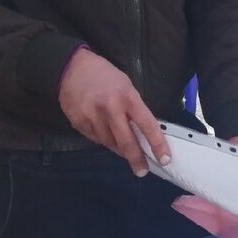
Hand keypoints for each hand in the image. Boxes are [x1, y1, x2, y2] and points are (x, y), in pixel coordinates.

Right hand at [58, 47, 170, 176]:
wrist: (72, 67)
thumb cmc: (105, 75)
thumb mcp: (126, 86)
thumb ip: (133, 108)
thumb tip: (142, 132)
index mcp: (127, 97)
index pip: (147, 125)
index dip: (157, 144)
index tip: (164, 159)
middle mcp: (111, 109)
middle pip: (127, 142)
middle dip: (136, 159)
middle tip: (142, 170)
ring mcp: (93, 117)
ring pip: (110, 144)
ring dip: (119, 150)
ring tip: (125, 151)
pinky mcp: (79, 123)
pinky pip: (95, 139)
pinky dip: (103, 140)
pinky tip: (105, 135)